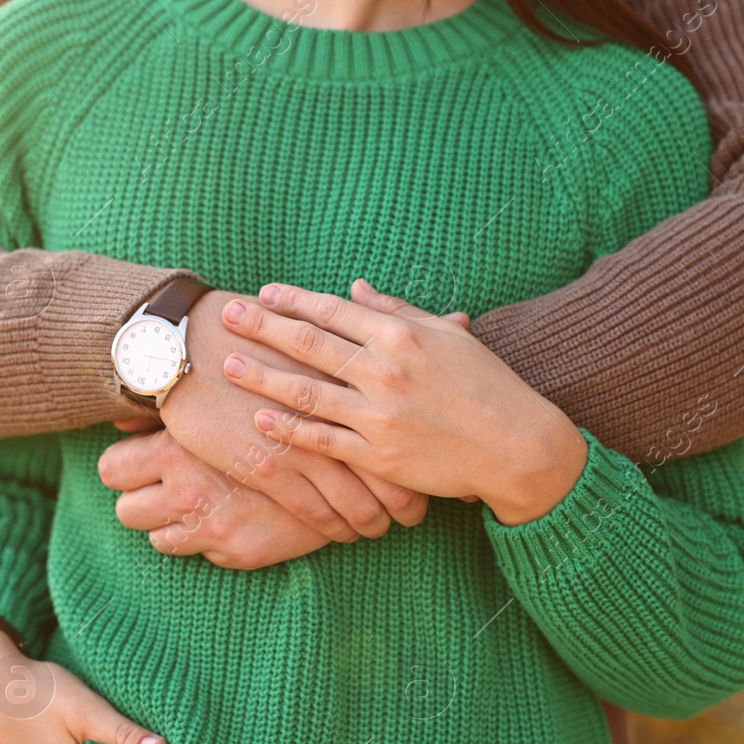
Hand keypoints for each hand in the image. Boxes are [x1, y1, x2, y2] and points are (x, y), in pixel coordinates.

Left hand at [99, 424, 336, 568]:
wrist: (341, 454)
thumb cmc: (274, 411)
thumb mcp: (219, 402)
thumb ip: (164, 414)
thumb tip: (120, 424)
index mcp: (178, 449)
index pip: (112, 470)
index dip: (122, 468)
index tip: (135, 465)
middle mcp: (188, 491)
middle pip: (126, 511)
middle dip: (141, 500)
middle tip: (162, 487)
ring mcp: (213, 526)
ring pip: (157, 539)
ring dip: (172, 524)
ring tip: (199, 501)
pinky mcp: (239, 552)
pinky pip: (200, 555)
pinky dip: (209, 540)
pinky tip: (232, 515)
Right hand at [158, 290, 427, 541]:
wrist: (189, 347)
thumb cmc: (257, 330)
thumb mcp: (324, 326)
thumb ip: (382, 330)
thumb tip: (456, 316)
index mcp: (356, 373)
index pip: (406, 431)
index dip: (423, 462)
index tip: (434, 478)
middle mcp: (337, 412)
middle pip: (390, 474)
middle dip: (407, 504)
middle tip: (415, 517)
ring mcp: (302, 444)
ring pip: (355, 502)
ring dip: (371, 523)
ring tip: (378, 531)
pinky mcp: (268, 467)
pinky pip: (315, 513)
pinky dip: (334, 528)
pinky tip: (341, 533)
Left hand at [220, 280, 589, 525]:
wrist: (515, 446)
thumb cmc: (487, 386)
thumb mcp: (446, 337)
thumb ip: (397, 311)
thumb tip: (354, 287)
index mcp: (401, 336)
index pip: (334, 311)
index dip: (294, 301)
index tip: (264, 293)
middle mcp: (385, 371)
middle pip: (310, 343)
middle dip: (264, 326)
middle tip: (227, 314)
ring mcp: (379, 414)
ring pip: (308, 390)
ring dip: (264, 376)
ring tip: (231, 364)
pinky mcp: (378, 455)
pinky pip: (324, 439)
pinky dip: (290, 428)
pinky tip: (261, 418)